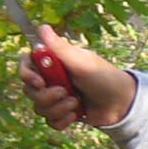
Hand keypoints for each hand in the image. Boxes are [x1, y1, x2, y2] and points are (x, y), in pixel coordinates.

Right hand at [19, 26, 136, 128]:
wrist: (121, 103)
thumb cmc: (104, 77)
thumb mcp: (82, 62)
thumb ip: (60, 48)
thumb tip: (42, 27)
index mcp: (53, 62)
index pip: (26, 65)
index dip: (26, 74)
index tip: (39, 81)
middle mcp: (51, 79)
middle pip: (29, 90)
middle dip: (47, 96)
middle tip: (67, 92)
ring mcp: (56, 97)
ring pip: (39, 108)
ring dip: (58, 108)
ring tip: (76, 103)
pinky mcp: (62, 113)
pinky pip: (50, 121)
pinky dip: (62, 120)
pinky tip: (76, 115)